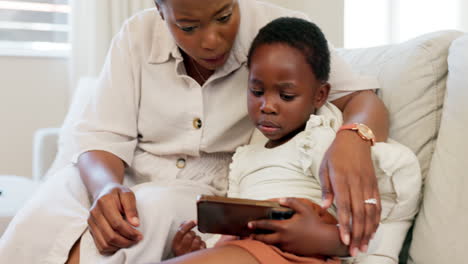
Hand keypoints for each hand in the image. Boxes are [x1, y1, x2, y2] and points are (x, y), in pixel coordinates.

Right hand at [88, 183, 142, 254]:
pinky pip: (100, 246)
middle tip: (137, 240)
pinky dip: (111, 249)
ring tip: (130, 242)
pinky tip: (121, 244)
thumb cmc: (118, 193)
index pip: (117, 223)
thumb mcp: (128, 194)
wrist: (104, 192)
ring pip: (104, 244)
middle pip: (110, 236)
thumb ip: (131, 208)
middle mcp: (94, 213)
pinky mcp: (91, 229)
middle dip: (126, 241)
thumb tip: (135, 224)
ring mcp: (91, 222)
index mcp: (104, 202)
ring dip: (119, 246)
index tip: (140, 235)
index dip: (130, 232)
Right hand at [172, 220, 205, 256]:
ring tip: (195, 242)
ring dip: (198, 238)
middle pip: (190, 234)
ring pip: (197, 239)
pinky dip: (202, 243)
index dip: (189, 224)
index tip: (194, 221)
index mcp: (175, 244)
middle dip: (193, 233)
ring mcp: (189, 253)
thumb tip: (187, 221)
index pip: (181, 231)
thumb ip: (181, 229)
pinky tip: (199, 246)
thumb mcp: (178, 240)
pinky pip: (202, 244)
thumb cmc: (183, 249)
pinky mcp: (197, 255)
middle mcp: (181, 250)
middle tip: (192, 236)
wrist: (187, 261)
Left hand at [248, 198, 328, 256]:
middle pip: (265, 239)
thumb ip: (291, 202)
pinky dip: (274, 245)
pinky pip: (279, 248)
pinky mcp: (291, 251)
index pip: (266, 225)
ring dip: (263, 241)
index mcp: (285, 227)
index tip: (249, 223)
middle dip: (256, 236)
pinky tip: (271, 242)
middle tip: (249, 234)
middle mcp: (284, 238)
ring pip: (271, 245)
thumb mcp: (304, 209)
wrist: (324, 240)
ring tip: (257, 238)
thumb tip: (280, 199)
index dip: (256, 224)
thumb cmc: (314, 223)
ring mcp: (287, 246)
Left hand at [319, 131, 380, 255]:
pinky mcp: (374, 185)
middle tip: (354, 250)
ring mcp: (368, 185)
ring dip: (368, 230)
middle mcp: (357, 184)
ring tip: (364, 245)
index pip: (345, 206)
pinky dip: (376, 220)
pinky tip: (373, 231)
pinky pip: (377, 205)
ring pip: (370, 212)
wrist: (356, 139)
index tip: (344, 239)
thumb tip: (325, 207)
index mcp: (342, 180)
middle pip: (359, 213)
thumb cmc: (336, 154)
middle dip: (357, 234)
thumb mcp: (324, 167)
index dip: (345, 224)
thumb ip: (326, 188)